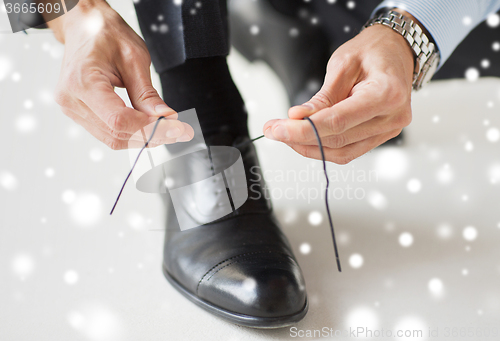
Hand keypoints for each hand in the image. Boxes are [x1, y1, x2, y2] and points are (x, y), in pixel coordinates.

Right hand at [50, 1, 192, 148]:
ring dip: (143, 138)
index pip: (119, 119)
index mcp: (82, 82)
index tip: (176, 128)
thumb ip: (147, 93)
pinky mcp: (79, 113)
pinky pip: (108, 132)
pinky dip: (131, 133)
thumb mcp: (134, 58)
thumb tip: (166, 118)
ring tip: (168, 130)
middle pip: (117, 133)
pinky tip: (149, 127)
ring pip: (113, 138)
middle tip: (180, 131)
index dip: (150, 128)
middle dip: (152, 135)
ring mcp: (72, 108)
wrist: (84, 26)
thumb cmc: (105, 34)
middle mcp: (72, 100)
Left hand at [263, 23, 414, 163]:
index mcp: (387, 94)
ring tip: (286, 134)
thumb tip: (297, 118)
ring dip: (309, 146)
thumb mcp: (342, 64)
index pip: (338, 121)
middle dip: (300, 138)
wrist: (396, 51)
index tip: (277, 130)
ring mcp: (389, 130)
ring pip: (342, 152)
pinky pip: (349, 151)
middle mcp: (392, 117)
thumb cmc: (372, 51)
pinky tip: (305, 137)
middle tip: (273, 130)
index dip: (303, 129)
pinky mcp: (381, 136)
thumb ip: (322, 96)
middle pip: (338, 139)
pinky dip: (324, 147)